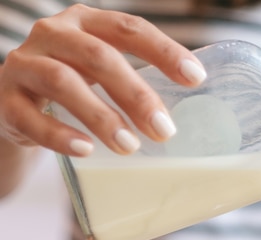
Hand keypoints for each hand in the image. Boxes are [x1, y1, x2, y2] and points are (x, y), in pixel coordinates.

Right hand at [0, 4, 205, 155]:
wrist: (16, 102)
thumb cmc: (76, 85)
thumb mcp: (104, 72)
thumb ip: (138, 81)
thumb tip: (193, 116)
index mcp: (87, 23)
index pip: (129, 28)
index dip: (164, 51)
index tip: (196, 78)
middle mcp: (54, 35)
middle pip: (99, 57)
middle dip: (136, 94)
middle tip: (165, 130)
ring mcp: (25, 64)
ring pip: (62, 83)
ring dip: (101, 117)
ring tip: (130, 146)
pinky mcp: (5, 100)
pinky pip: (30, 118)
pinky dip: (59, 135)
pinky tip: (86, 149)